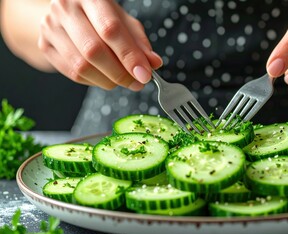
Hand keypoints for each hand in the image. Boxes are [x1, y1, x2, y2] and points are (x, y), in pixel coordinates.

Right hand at [38, 0, 161, 90]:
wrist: (68, 11)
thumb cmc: (102, 16)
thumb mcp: (125, 21)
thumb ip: (139, 43)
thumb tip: (153, 64)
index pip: (111, 30)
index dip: (129, 56)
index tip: (145, 75)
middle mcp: (66, 8)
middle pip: (93, 50)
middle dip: (120, 73)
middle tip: (137, 83)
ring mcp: (51, 27)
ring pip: (81, 66)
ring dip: (108, 81)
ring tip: (124, 81)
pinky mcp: (45, 45)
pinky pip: (72, 74)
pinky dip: (94, 82)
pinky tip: (106, 78)